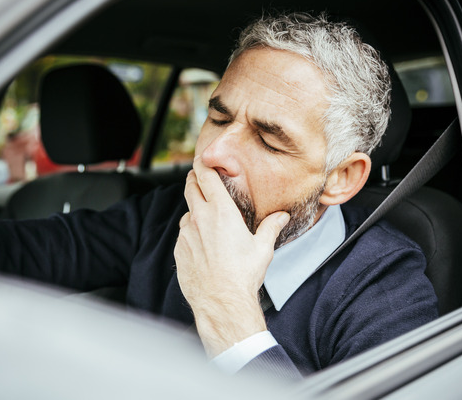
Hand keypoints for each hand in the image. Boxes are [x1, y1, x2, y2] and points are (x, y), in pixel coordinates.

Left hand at [174, 156, 288, 356]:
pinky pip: (183, 235)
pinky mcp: (179, 250)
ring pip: (187, 213)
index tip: (203, 160)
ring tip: (207, 220)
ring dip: (194, 211)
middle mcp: (200, 218)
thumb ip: (271, 227)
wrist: (222, 302)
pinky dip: (191, 234)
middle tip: (200, 179)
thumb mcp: (262, 248)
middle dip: (194, 180)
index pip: (205, 176)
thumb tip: (282, 217)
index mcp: (221, 211)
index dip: (202, 164)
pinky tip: (203, 245)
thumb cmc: (243, 275)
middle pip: (190, 187)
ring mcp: (186, 234)